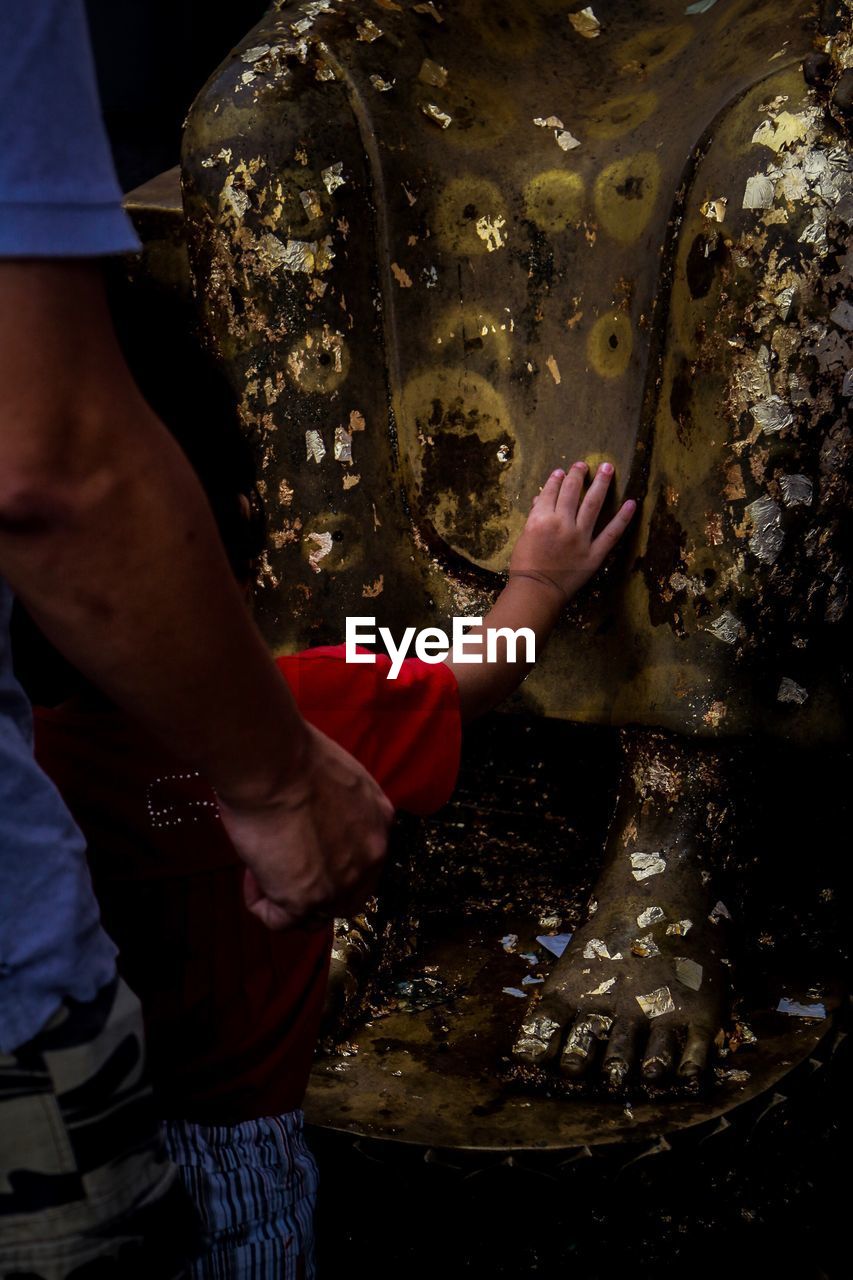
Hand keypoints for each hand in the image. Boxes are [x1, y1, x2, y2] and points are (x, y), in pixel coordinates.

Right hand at [217, 725, 393, 929]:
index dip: (329, 859)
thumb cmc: (291, 755)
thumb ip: (340, 807)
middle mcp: (370, 856)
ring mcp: (341, 881)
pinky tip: (251, 877)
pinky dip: (260, 904)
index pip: (363, 861)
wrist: (272, 762)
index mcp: (380, 821)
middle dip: (313, 889)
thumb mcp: (338, 778)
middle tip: (281, 866)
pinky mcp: (306, 898)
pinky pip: (280, 921)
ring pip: (315, 914)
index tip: (299, 843)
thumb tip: (317, 819)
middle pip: (346, 896)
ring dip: (285, 898)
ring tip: (261, 868)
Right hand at [509, 462, 635, 601]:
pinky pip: (611, 533)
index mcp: (541, 519)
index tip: (562, 471)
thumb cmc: (525, 565)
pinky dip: (623, 518)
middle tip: (584, 465)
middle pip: (572, 492)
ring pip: (593, 504)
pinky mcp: (594, 553)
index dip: (557, 479)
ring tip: (608, 468)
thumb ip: (535, 516)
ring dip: (601, 484)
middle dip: (578, 474)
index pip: (551, 492)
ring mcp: (580, 538)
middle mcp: (562, 524)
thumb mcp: (524, 536)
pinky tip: (632, 503)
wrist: (536, 591)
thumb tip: (540, 498)